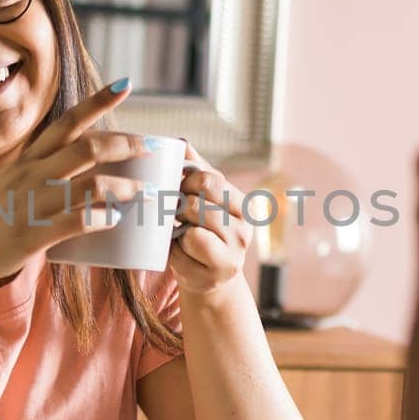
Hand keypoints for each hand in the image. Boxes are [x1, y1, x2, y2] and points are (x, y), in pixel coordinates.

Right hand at [0, 82, 157, 283]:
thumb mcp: (12, 183)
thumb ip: (42, 172)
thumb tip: (80, 167)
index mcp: (28, 159)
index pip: (68, 122)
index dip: (98, 101)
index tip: (126, 84)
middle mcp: (32, 175)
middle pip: (87, 148)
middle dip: (125, 144)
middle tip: (152, 146)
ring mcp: (33, 204)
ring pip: (89, 186)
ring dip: (124, 187)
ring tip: (146, 192)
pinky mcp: (34, 235)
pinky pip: (76, 222)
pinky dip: (101, 219)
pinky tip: (115, 220)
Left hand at [168, 143, 253, 296]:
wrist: (207, 276)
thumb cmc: (201, 232)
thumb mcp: (202, 200)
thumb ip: (195, 171)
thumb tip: (180, 143)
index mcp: (243, 206)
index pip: (211, 180)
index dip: (186, 180)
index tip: (178, 187)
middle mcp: (245, 231)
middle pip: (196, 204)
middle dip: (177, 206)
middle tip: (173, 211)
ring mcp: (233, 256)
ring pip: (190, 229)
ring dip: (176, 230)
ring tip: (179, 232)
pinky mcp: (214, 276)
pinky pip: (182, 253)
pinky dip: (174, 251)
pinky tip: (180, 252)